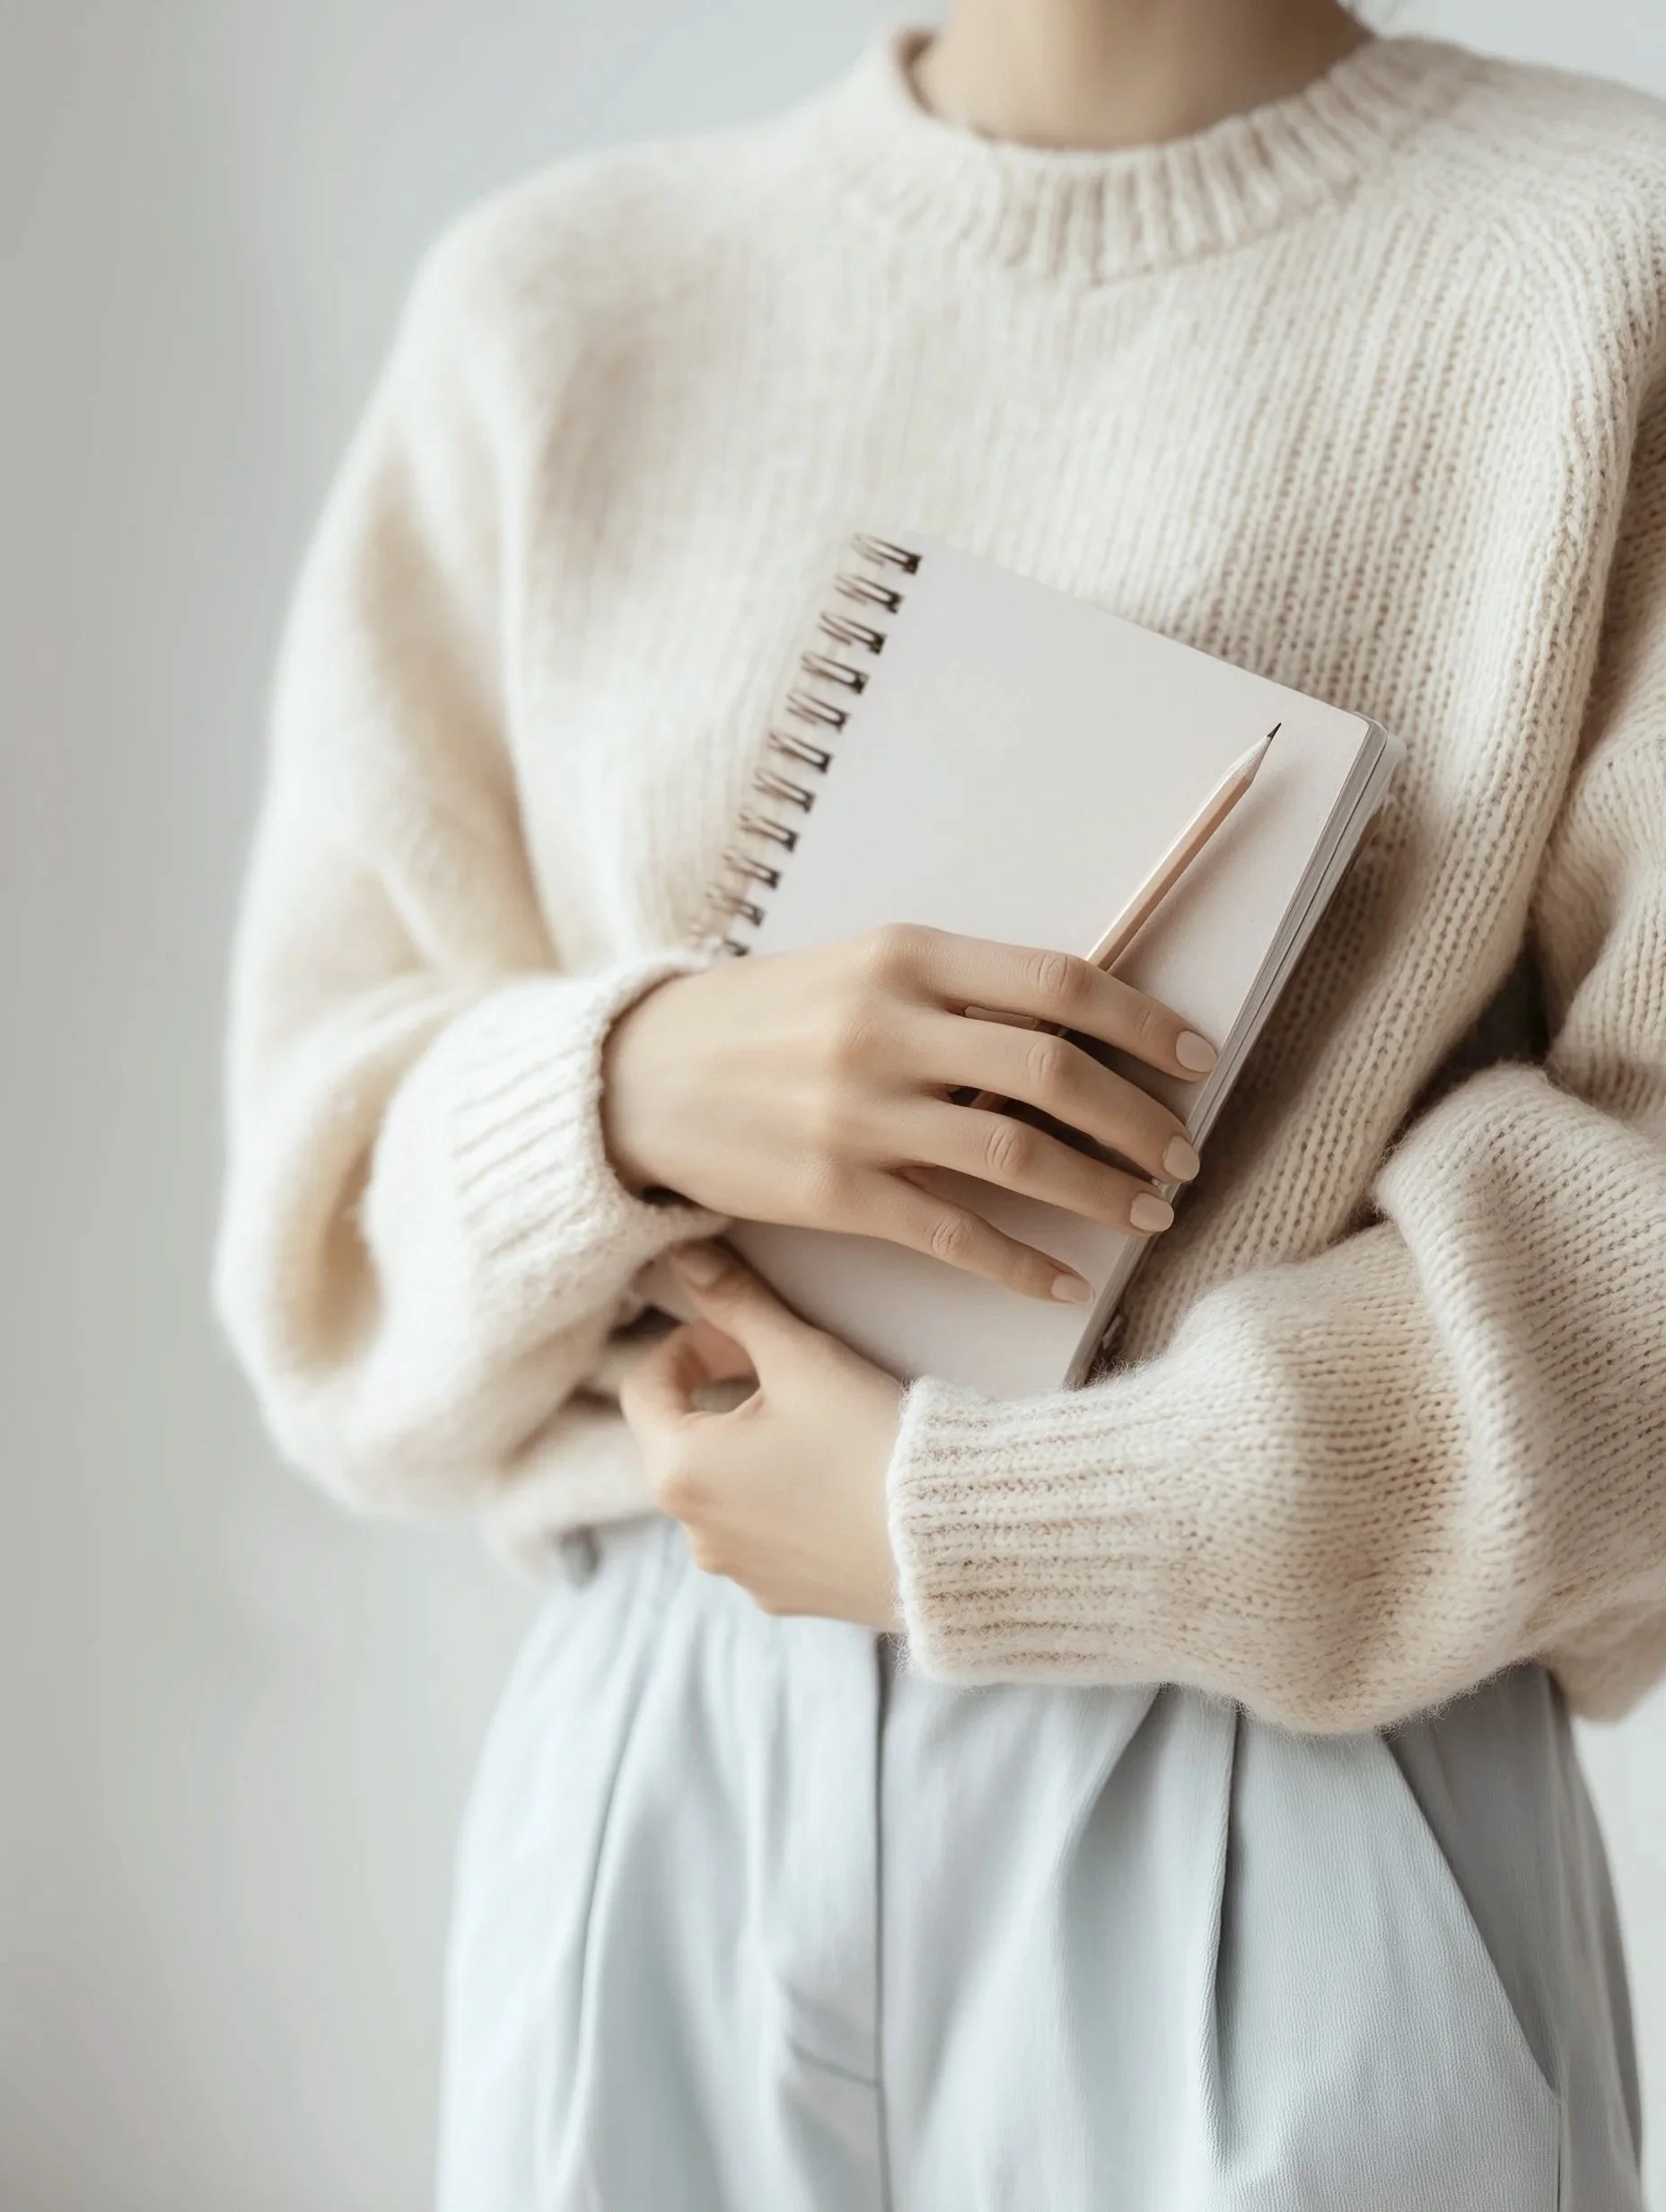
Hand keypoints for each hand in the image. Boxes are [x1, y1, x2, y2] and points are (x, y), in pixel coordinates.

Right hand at [603, 924, 1214, 1305]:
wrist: (641, 1078)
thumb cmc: (766, 1020)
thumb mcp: (857, 970)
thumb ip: (955, 994)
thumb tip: (1074, 1034)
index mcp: (905, 955)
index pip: (1059, 982)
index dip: (1143, 1022)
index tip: (1197, 1058)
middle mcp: (888, 1028)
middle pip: (1057, 1072)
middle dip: (1140, 1120)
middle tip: (1184, 1155)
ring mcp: (860, 1113)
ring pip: (1019, 1156)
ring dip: (1103, 1190)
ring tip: (1150, 1212)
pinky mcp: (833, 1192)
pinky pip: (955, 1234)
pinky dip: (1024, 1262)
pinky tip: (1067, 1279)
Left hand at [619, 1241, 903, 1630]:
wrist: (954, 1536)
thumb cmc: (871, 1440)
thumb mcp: (801, 1356)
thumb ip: (736, 1301)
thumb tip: (684, 1256)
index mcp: (679, 1471)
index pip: (646, 1386)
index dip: (693, 1344)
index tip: (747, 1335)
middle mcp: (695, 1533)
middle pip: (683, 1438)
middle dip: (724, 1395)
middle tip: (789, 1369)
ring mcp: (739, 1571)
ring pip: (723, 1489)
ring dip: (751, 1449)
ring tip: (820, 1426)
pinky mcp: (784, 1596)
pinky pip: (763, 1534)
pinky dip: (783, 1500)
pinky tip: (838, 1482)